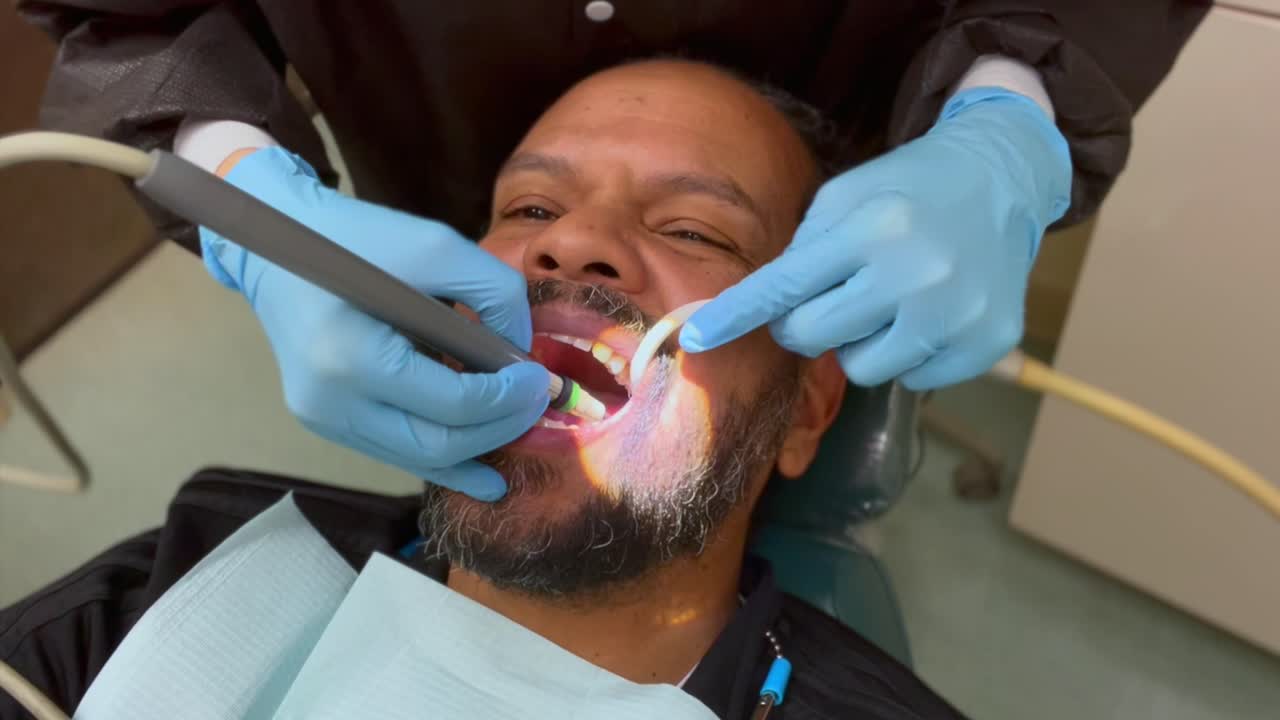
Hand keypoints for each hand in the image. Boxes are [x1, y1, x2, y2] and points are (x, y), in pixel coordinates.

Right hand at [200, 147, 547, 499]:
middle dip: (500, 429)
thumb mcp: (439, 247)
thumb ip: (496, 295)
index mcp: (353, 357)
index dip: (509, 399)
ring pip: (418, 459)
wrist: (276, 245)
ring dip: (476, 451)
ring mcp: (323, 419)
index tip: (542, 378)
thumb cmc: (360, 240)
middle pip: (439, 445)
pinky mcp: (325, 422)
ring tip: (519, 438)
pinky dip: (443, 455)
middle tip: (539, 405)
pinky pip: (396, 451)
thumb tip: (524, 354)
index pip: (454, 404)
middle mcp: (332, 402)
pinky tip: (483, 469)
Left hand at [680, 88, 1071, 389]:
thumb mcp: (846, 195)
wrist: (1002, 181)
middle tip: (828, 299)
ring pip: (861, 368)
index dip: (736, 315)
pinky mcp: (985, 344)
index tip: (697, 337)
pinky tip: (930, 312)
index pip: (785, 285)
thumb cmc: (907, 189)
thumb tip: (766, 312)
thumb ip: (804, 251)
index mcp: (873, 228)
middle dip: (804, 325)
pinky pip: (912, 378)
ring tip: (889, 300)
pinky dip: (909, 353)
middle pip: (813, 336)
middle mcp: (916, 274)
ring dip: (860, 342)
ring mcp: (956, 314)